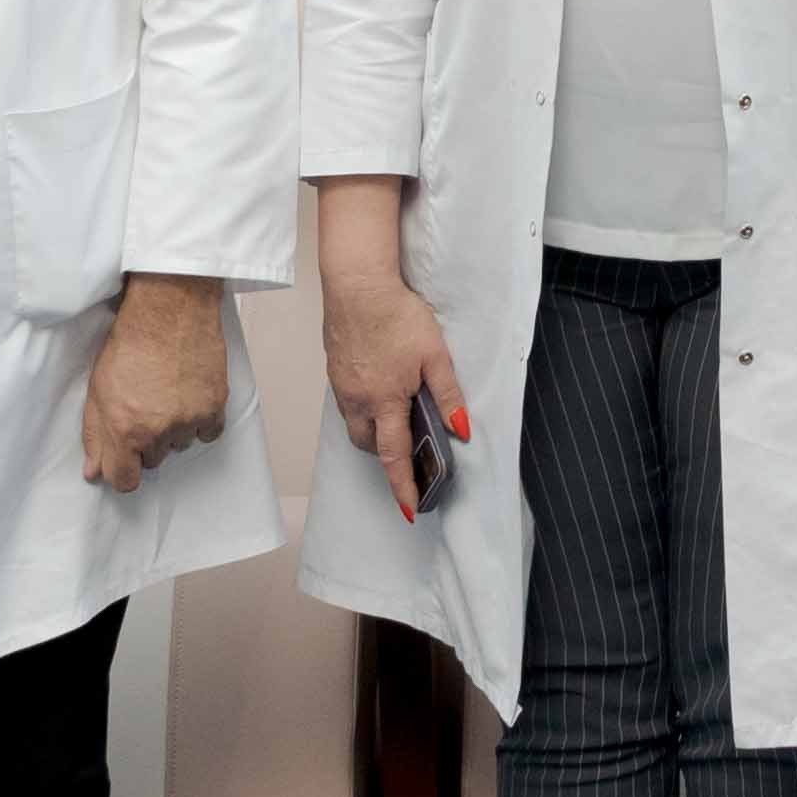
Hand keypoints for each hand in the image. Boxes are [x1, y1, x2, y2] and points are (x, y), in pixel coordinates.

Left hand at [83, 273, 231, 492]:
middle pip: (153, 461)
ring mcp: (189, 420)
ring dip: (173, 429)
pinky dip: (200, 421)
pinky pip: (208, 433)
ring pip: (180, 445)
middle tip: (144, 407)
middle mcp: (158, 431)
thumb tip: (93, 471)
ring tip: (167, 394)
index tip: (124, 459)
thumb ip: (95, 435)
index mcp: (125, 430)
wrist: (169, 309)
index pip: (125, 480)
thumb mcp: (98, 389)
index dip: (122, 471)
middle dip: (146, 441)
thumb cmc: (130, 343)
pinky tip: (188, 397)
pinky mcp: (214, 407)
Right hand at [325, 269, 473, 511]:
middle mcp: (358, 400)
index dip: (402, 487)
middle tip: (409, 452)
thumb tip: (461, 429)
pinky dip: (364, 409)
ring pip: (356, 425)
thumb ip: (448, 395)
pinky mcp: (335, 371)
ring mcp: (342, 387)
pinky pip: (348, 404)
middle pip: (370, 444)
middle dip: (388, 456)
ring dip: (375, 432)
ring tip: (397, 419)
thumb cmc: (397, 315)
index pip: (394, 457)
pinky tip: (380, 390)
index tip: (409, 510)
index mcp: (385, 401)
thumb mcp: (434, 355)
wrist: (357, 286)